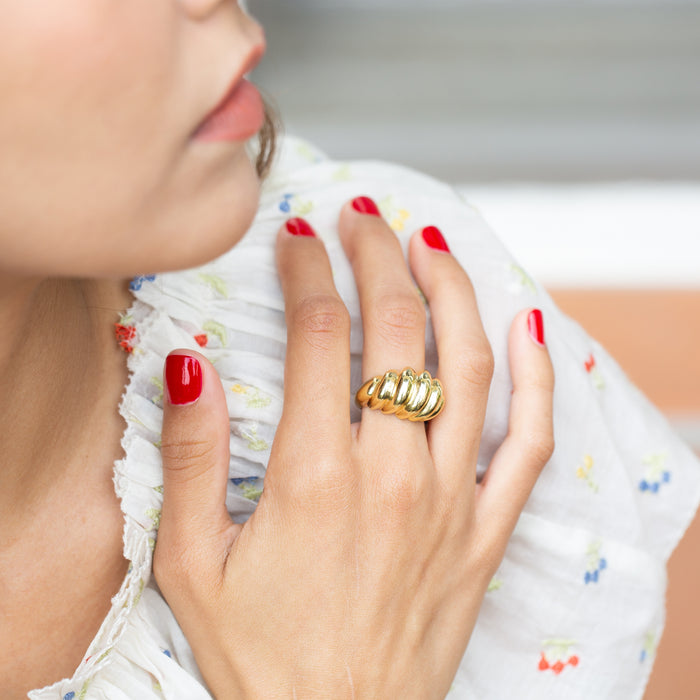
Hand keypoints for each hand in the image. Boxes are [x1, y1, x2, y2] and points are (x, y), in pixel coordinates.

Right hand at [153, 199, 554, 698]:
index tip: (296, 238)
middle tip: (362, 217)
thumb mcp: (191, 561)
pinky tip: (529, 328)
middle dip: (377, 257)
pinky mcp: (484, 532)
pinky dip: (536, 380)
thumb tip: (188, 362)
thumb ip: (191, 457)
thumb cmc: (260, 655)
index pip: (315, 335)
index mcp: (314, 475)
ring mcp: (449, 500)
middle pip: (396, 330)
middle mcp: (392, 474)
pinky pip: (528, 444)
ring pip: (469, 367)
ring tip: (430, 243)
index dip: (305, 272)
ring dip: (452, 291)